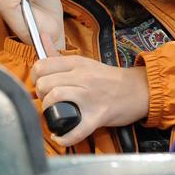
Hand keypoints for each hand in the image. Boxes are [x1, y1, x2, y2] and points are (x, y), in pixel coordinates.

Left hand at [31, 36, 148, 146]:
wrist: (138, 89)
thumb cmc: (108, 78)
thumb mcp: (84, 62)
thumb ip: (59, 54)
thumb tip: (41, 37)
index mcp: (76, 63)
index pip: (42, 66)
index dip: (35, 78)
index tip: (40, 85)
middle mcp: (81, 77)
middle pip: (45, 83)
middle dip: (41, 95)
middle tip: (49, 101)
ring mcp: (89, 97)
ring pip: (55, 98)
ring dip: (49, 110)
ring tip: (55, 114)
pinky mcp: (98, 116)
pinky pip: (76, 129)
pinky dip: (64, 136)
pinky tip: (59, 136)